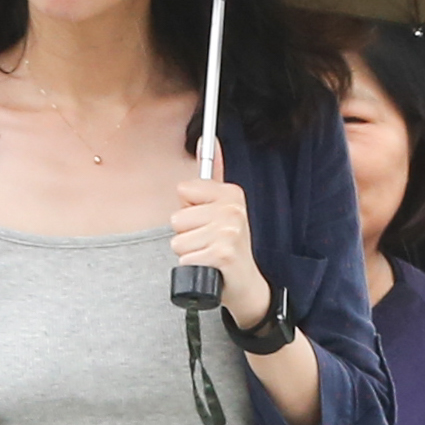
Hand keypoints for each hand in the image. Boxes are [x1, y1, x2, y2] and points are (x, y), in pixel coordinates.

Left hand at [171, 170, 268, 328]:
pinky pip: (185, 259)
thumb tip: (203, 140)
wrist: (246, 285)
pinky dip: (193, 267)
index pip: (183, 190)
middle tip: (209, 242)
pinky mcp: (222, 255)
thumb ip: (212, 176)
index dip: (189, 211)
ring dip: (189, 253)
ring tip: (209, 255)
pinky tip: (210, 267)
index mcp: (232, 193)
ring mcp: (229, 233)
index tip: (207, 221)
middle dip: (187, 235)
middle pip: (177, 218)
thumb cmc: (228, 246)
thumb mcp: (222, 208)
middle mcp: (233, 210)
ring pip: (178, 241)